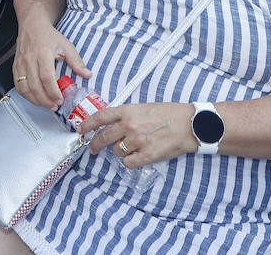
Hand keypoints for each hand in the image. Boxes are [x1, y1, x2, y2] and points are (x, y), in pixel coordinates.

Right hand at [12, 15, 90, 108]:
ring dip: (35, 100)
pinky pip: (18, 85)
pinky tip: (34, 98)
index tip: (60, 100)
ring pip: (24, 88)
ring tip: (46, 104)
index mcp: (43, 53)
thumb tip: (87, 74)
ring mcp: (20, 63)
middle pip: (35, 86)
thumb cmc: (48, 35)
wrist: (32, 25)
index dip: (53, 92)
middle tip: (55, 106)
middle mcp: (29, 59)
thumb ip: (76, 61)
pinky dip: (25, 95)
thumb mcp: (66, 45)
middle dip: (45, 100)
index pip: (46, 77)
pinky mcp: (15, 66)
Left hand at [80, 102, 195, 168]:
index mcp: (128, 111)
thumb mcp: (144, 107)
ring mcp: (137, 141)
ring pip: (116, 151)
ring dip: (120, 151)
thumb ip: (127, 115)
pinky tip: (138, 156)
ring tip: (132, 147)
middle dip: (96, 144)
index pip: (100, 117)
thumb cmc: (169, 114)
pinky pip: (129, 162)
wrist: (189, 124)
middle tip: (94, 148)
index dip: (87, 124)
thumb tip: (113, 124)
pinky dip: (131, 161)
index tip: (81, 129)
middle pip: (103, 137)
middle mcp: (129, 125)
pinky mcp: (147, 155)